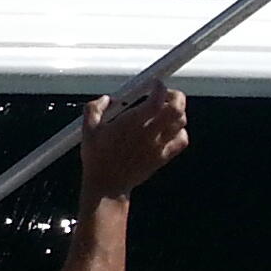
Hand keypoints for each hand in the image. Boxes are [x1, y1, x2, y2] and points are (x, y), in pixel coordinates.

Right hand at [77, 88, 188, 202]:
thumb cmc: (97, 158)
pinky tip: (168, 130)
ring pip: (181, 122)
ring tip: (164, 111)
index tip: (154, 84)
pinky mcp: (163, 157)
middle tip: (165, 95)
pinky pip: (182, 140)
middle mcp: (149, 133)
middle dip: (175, 96)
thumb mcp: (88, 130)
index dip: (159, 87)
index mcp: (131, 124)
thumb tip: (104, 99)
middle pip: (176, 108)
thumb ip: (94, 109)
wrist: (107, 185)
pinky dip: (180, 131)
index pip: (157, 99)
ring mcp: (159, 145)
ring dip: (176, 112)